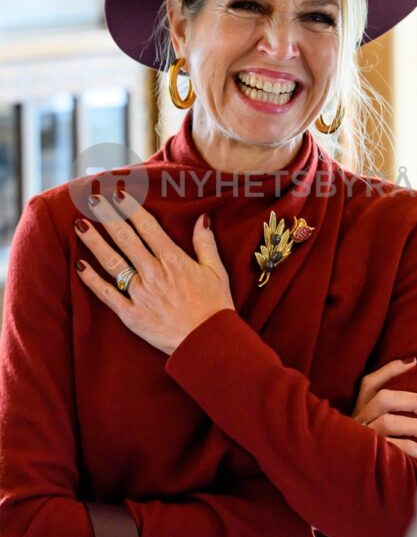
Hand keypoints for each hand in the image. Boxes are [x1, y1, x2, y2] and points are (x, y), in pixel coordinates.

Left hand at [73, 190, 234, 354]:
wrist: (207, 342)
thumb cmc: (215, 306)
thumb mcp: (216, 271)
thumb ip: (205, 243)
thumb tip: (202, 218)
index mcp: (173, 260)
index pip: (147, 227)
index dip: (131, 208)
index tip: (119, 193)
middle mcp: (153, 273)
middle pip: (125, 239)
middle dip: (108, 217)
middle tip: (94, 200)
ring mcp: (140, 294)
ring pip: (112, 262)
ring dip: (94, 242)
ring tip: (80, 224)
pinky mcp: (131, 314)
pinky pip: (108, 295)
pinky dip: (93, 280)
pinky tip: (80, 265)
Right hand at [351, 358, 416, 459]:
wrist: (345, 487)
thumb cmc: (363, 455)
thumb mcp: (369, 432)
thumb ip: (386, 417)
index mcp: (356, 411)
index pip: (369, 383)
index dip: (390, 369)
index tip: (414, 360)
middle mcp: (356, 422)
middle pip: (383, 399)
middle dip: (413, 401)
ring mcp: (360, 440)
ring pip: (388, 421)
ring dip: (416, 426)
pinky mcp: (367, 459)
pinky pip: (392, 448)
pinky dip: (411, 448)